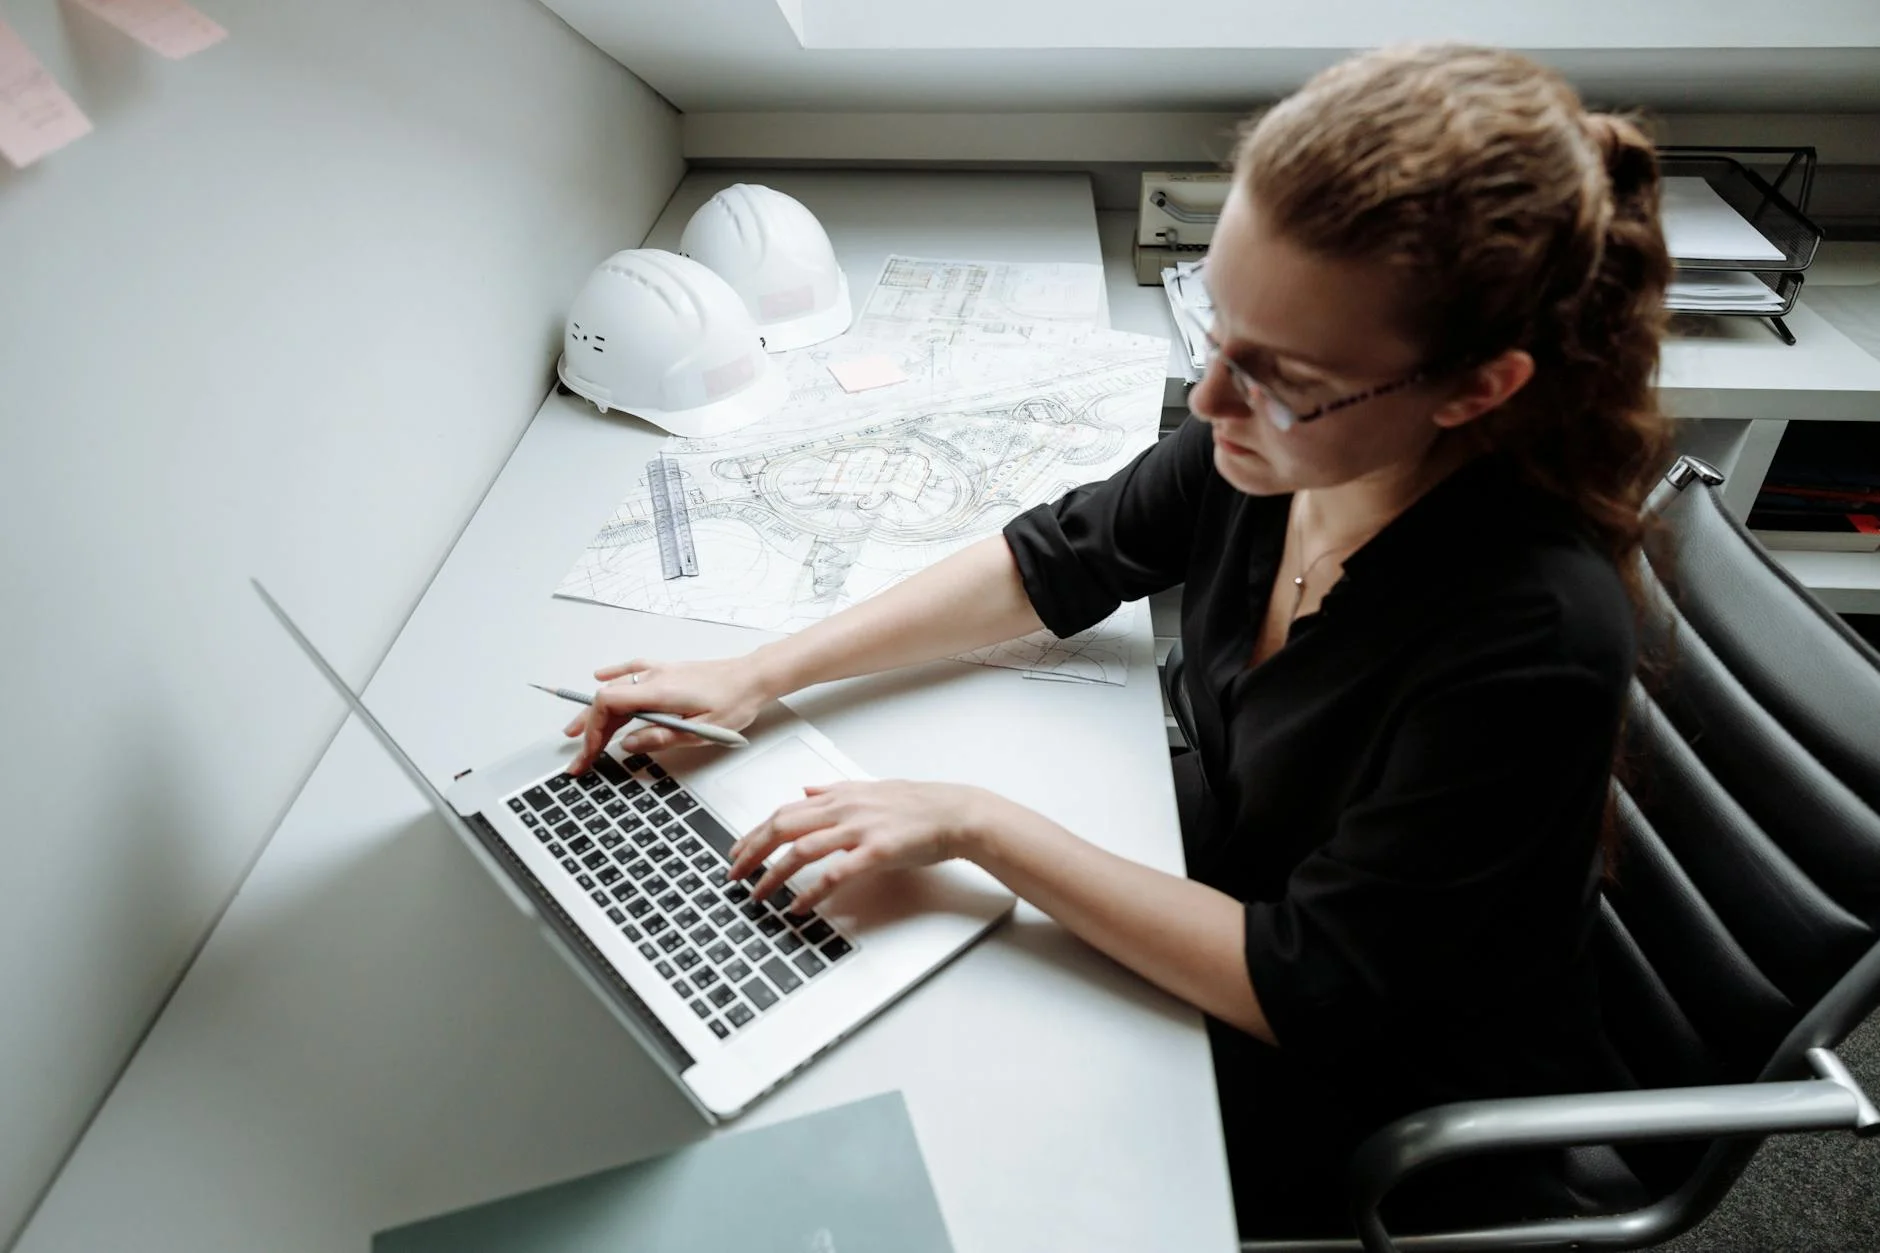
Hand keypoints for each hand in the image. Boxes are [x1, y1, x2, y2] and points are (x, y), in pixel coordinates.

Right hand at [563, 655, 770, 773]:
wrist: (753, 677)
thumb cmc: (735, 701)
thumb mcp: (702, 731)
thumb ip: (662, 737)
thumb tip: (628, 744)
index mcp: (659, 692)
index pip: (608, 705)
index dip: (593, 730)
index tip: (589, 754)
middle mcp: (654, 677)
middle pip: (607, 700)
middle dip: (588, 730)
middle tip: (579, 758)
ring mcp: (659, 671)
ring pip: (615, 689)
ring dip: (594, 711)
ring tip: (575, 731)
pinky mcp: (667, 671)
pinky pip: (630, 670)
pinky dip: (611, 676)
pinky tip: (598, 677)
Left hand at [727, 780, 991, 914]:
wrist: (955, 813)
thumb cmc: (918, 806)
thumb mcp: (871, 789)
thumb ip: (835, 792)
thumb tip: (806, 791)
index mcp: (840, 796)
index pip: (784, 812)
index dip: (755, 832)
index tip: (737, 851)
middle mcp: (844, 809)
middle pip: (783, 827)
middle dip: (752, 851)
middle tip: (734, 875)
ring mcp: (859, 829)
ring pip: (802, 849)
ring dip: (774, 874)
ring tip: (757, 894)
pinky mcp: (876, 851)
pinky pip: (835, 873)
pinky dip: (812, 891)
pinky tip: (798, 906)